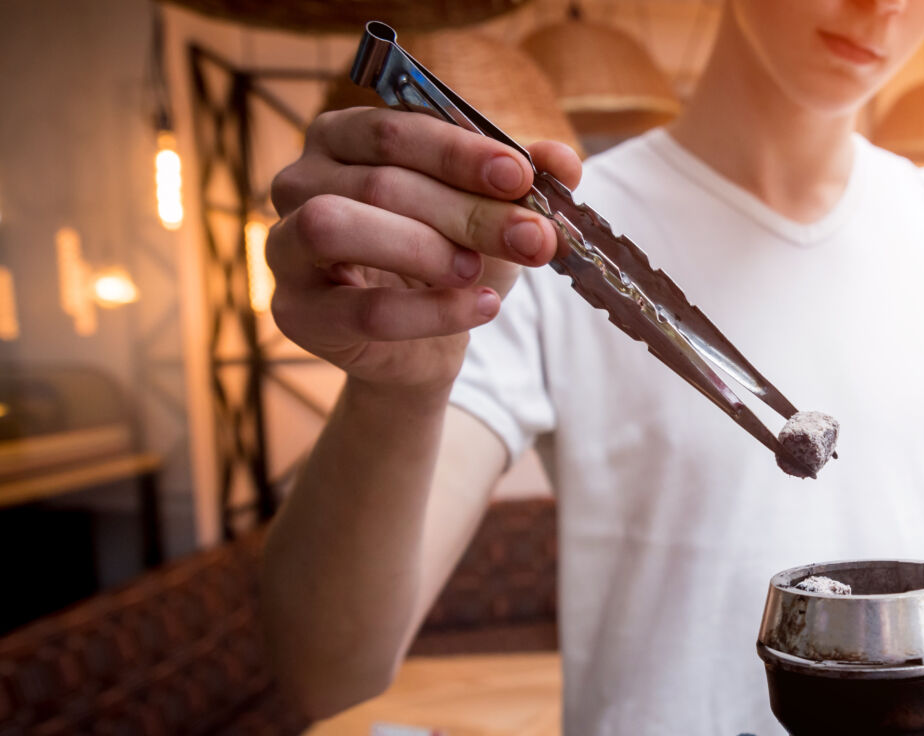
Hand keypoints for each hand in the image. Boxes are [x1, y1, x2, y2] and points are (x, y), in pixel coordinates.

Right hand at [266, 107, 582, 390]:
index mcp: (341, 138)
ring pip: (337, 227)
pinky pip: (361, 309)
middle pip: (380, 183)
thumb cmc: (449, 260)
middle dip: (467, 211)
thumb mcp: (492, 214)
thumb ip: (524, 182)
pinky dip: (431, 312)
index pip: (393, 129)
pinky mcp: (296, 313)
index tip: (521, 176)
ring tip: (477, 270)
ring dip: (422, 248)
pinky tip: (482, 307)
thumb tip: (565, 159)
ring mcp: (285, 247)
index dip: (459, 151)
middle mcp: (299, 182)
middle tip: (533, 238)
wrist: (423, 346)